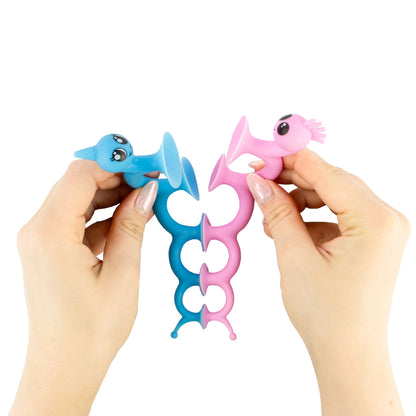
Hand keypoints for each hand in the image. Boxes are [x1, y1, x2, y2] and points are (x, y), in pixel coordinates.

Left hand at [10, 160, 158, 415]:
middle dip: (118, 177)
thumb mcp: (122, 273)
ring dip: (113, 196)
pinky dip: (105, 217)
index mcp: (49, 233)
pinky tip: (131, 221)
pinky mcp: (51, 250)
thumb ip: (133, 225)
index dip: (118, 164)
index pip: (81, 175)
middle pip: (78, 184)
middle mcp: (38, 231)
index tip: (148, 165)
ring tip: (147, 199)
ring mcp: (42, 240)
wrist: (66, 367)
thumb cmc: (90, 331)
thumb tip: (147, 192)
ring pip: (80, 200)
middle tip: (154, 181)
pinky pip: (79, 221)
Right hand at [247, 149, 409, 415]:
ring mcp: (380, 229)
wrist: (348, 354)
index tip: (261, 153)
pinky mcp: (370, 240)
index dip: (289, 159)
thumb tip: (259, 182)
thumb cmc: (328, 316)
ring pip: (332, 196)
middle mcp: (385, 219)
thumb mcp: (294, 257)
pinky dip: (309, 216)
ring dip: (298, 199)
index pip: (327, 173)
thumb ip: (277, 213)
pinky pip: (336, 214)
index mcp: (375, 220)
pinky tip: (286, 227)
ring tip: (268, 210)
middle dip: (291, 179)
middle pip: (331, 181)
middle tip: (258, 178)